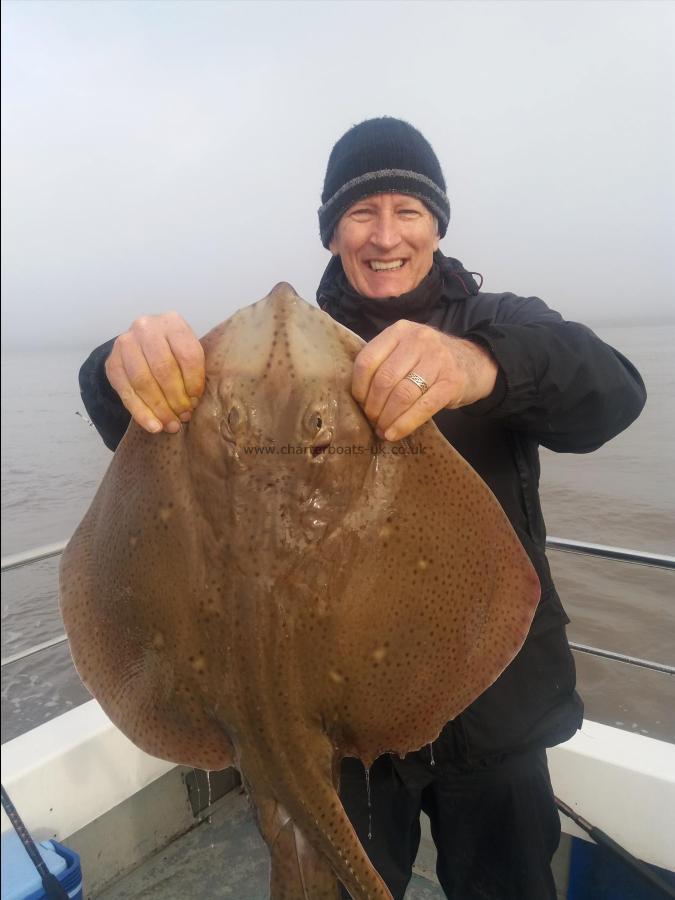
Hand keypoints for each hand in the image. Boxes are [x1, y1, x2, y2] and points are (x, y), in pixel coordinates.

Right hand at [105, 312, 204, 433]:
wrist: (140, 344)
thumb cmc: (172, 351)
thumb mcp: (187, 351)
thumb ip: (193, 370)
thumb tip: (193, 404)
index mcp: (172, 322)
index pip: (187, 355)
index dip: (194, 383)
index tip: (196, 402)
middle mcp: (146, 327)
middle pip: (164, 370)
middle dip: (176, 399)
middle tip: (184, 417)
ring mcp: (125, 343)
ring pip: (143, 382)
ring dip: (159, 409)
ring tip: (171, 425)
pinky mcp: (112, 362)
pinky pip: (126, 392)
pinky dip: (140, 413)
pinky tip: (153, 426)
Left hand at [351, 320, 497, 440]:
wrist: (476, 362)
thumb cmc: (431, 361)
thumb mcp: (407, 350)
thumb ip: (384, 363)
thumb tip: (359, 400)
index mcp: (400, 331)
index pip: (367, 360)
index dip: (359, 387)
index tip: (360, 404)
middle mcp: (418, 340)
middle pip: (384, 380)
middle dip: (374, 407)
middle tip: (372, 420)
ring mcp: (438, 359)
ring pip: (402, 394)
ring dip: (388, 418)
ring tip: (383, 429)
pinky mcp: (452, 382)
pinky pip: (423, 407)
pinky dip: (405, 424)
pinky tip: (395, 434)